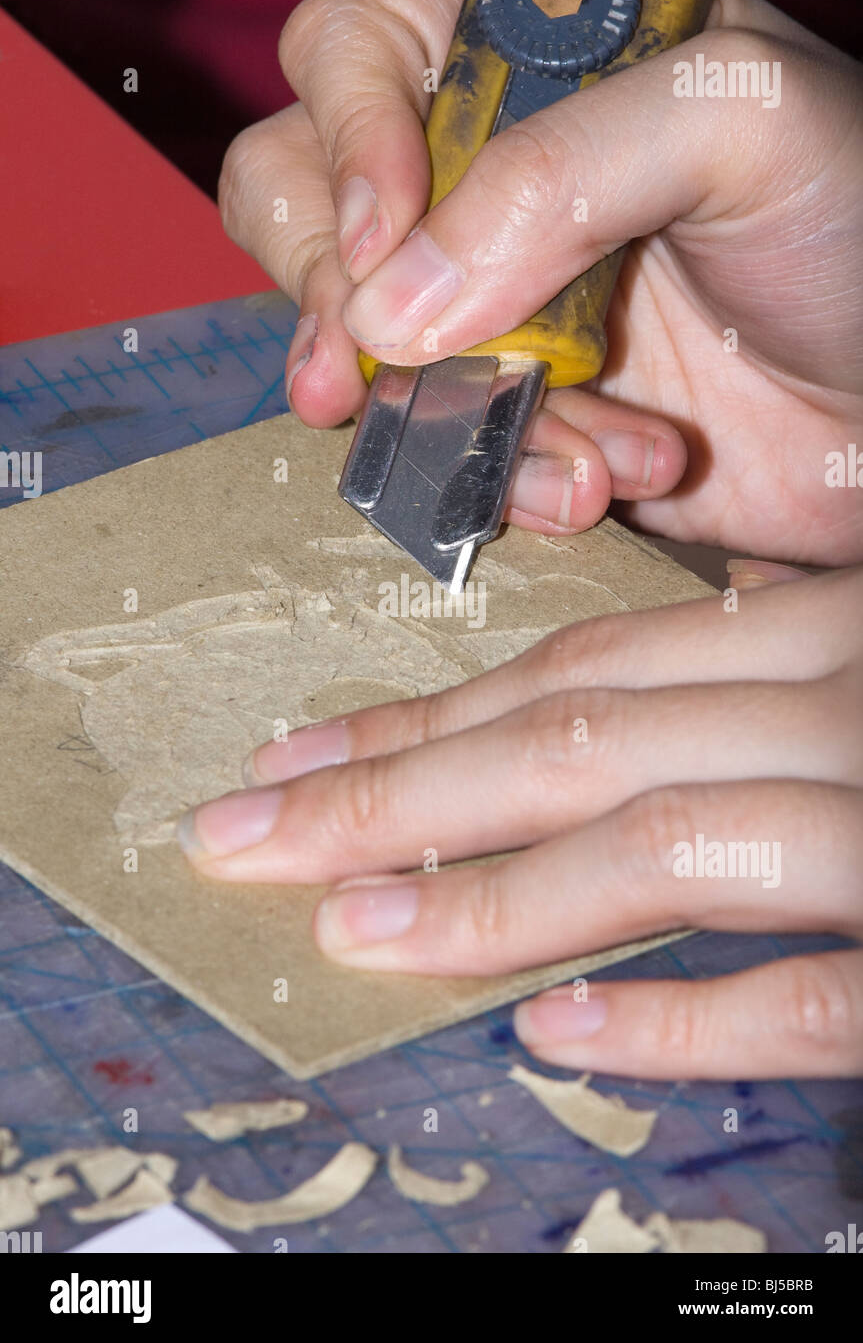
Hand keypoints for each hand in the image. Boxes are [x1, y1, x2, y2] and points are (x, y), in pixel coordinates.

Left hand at [179, 569, 862, 1080]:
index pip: (591, 668)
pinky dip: (676, 1022)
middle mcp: (850, 710)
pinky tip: (557, 1031)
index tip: (293, 761)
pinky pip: (806, 997)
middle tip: (247, 839)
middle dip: (392, 793)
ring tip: (351, 930)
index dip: (424, 718)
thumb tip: (667, 669)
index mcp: (834, 631)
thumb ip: (774, 666)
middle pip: (584, 740)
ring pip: (667, 845)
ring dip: (490, 897)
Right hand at [219, 0, 862, 561]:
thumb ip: (557, 173)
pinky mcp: (515, 404)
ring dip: (454, 415)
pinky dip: (513, 480)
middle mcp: (493, 167)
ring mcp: (494, 294)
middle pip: (306, 198)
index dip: (345, 141)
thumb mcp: (738, 130)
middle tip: (370, 368)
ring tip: (583, 449)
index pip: (356, 49)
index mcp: (537, 47)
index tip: (381, 244)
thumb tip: (384, 302)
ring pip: (363, 348)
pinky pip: (439, 446)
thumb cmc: (859, 228)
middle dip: (335, 299)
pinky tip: (602, 479)